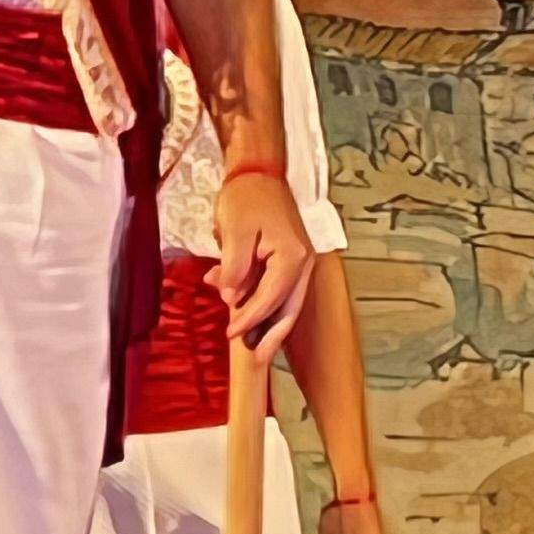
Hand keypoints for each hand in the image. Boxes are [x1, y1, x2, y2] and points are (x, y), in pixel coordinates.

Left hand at [209, 166, 313, 349]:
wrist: (259, 172)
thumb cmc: (247, 198)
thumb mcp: (235, 231)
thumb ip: (234, 267)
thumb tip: (230, 297)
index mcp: (293, 257)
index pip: (271, 299)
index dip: (250, 319)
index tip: (231, 334)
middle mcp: (303, 263)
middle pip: (288, 308)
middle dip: (272, 335)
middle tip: (258, 361)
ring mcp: (300, 261)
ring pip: (287, 301)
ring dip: (269, 322)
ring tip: (255, 346)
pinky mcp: (290, 257)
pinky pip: (279, 287)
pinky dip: (264, 301)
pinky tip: (241, 308)